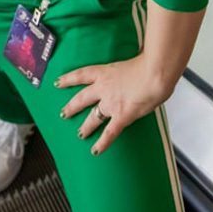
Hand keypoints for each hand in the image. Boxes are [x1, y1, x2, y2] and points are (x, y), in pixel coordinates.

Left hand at [56, 55, 176, 154]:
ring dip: (86, 127)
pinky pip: (109, 132)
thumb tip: (136, 66)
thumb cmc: (149, 64)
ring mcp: (111, 103)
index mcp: (105, 72)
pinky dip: (102, 143)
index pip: (81, 75)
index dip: (68, 79)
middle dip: (72, 107)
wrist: (154, 74)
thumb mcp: (133, 60)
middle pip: (82, 98)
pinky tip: (95, 150)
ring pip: (93, 117)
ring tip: (80, 134)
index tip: (58, 83)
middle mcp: (103, 88)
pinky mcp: (122, 116)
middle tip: (63, 114)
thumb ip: (129, 67)